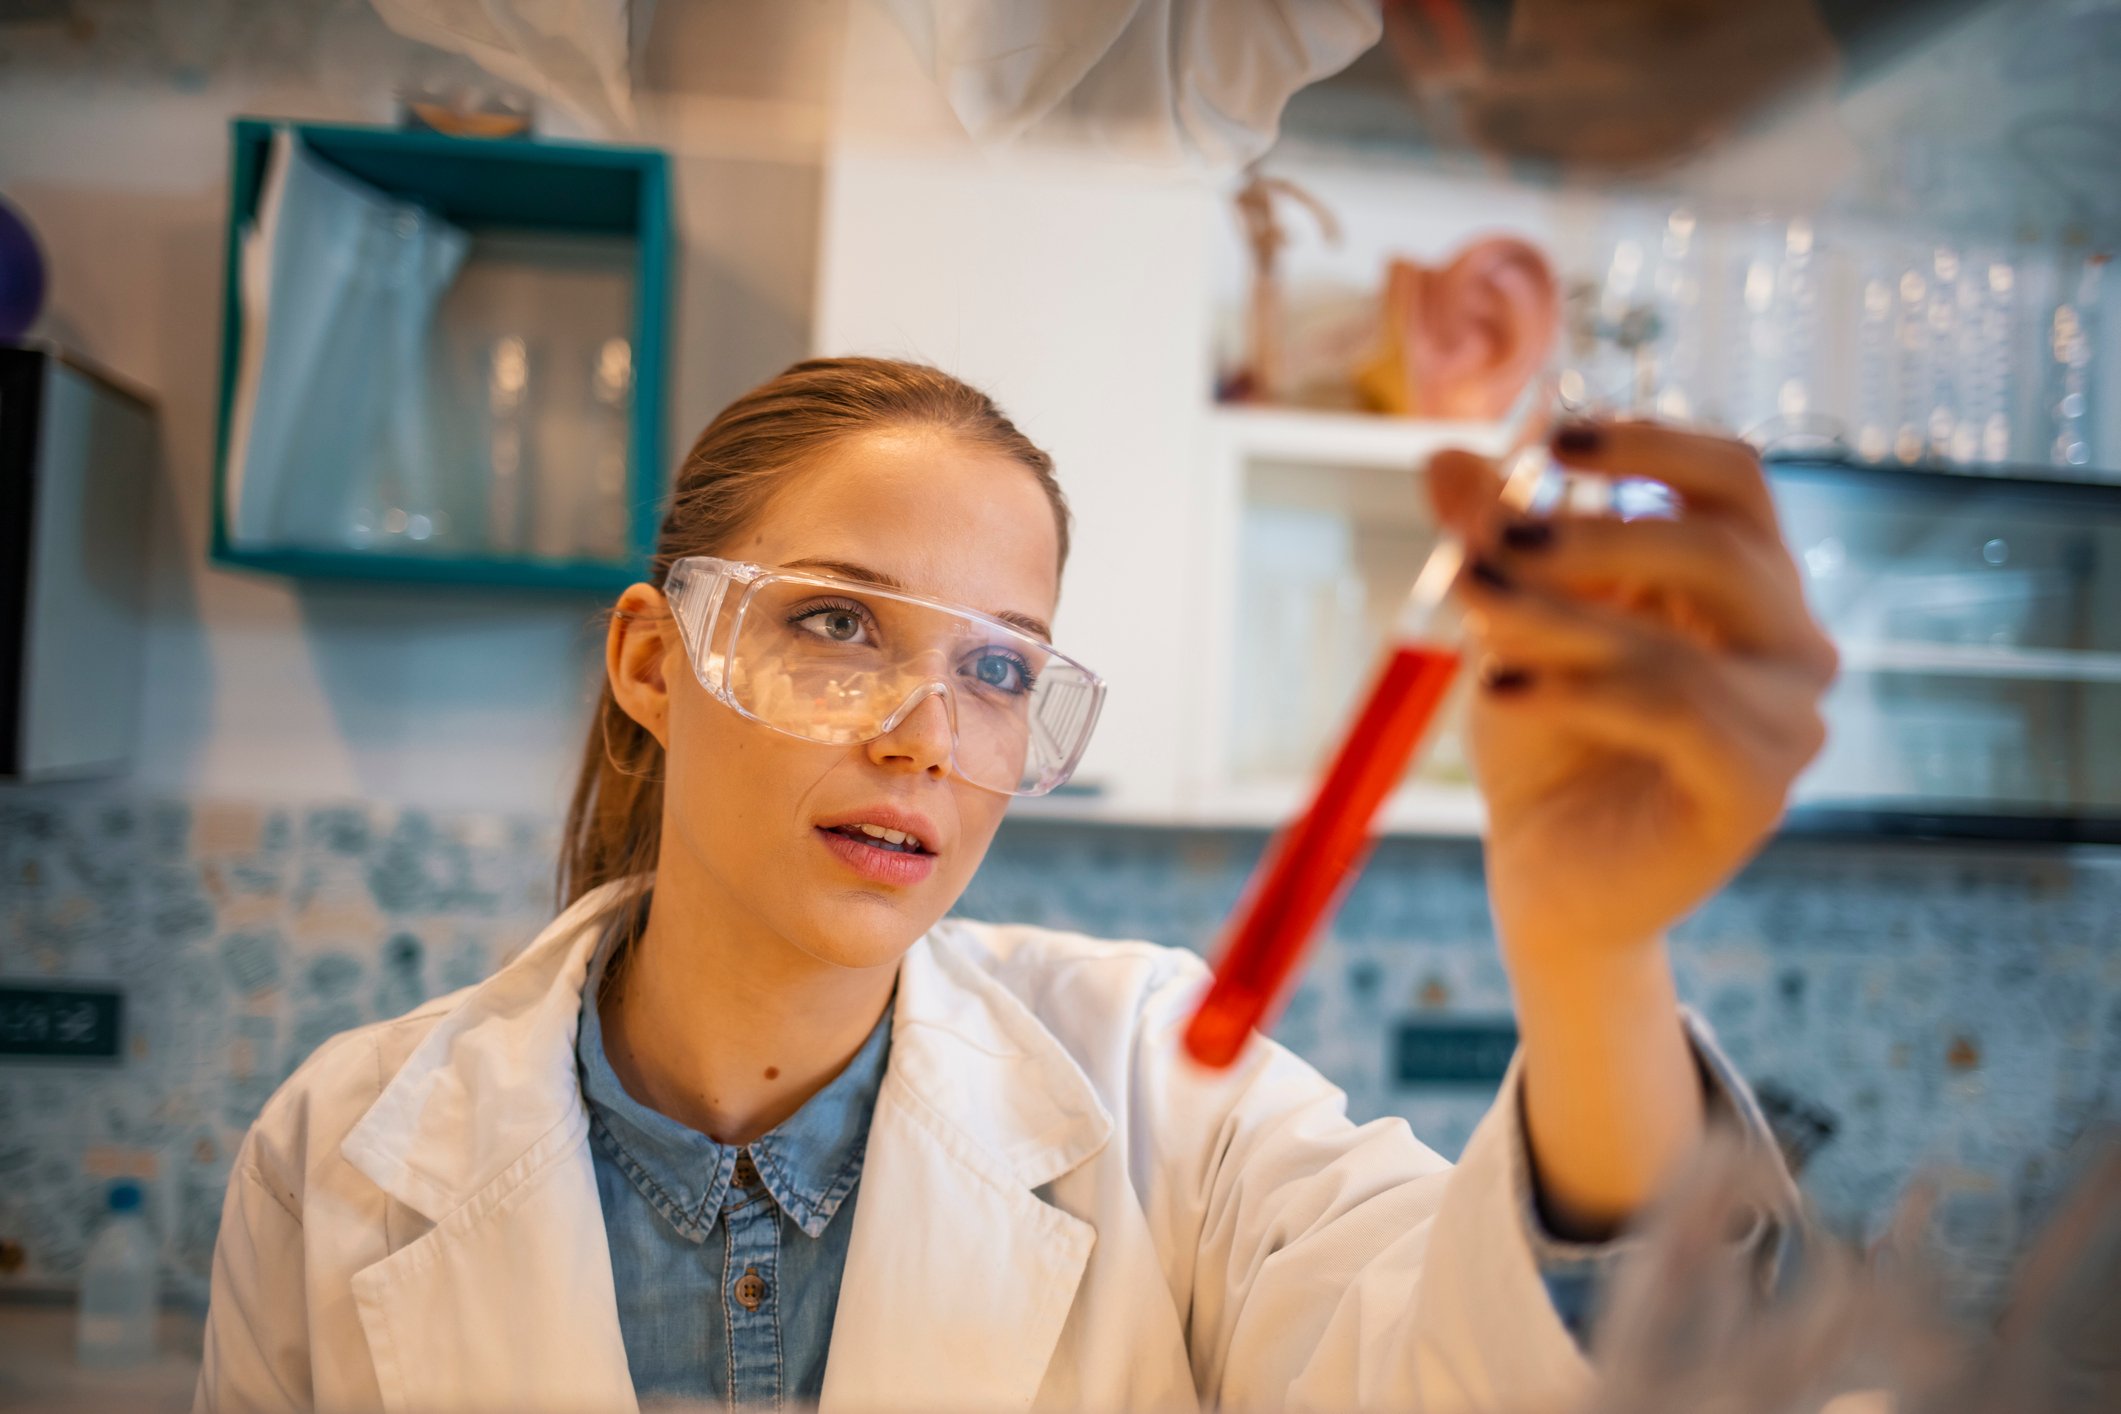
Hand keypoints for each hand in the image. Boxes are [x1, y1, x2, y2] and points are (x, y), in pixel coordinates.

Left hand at [1428, 420, 1838, 972]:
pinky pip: (1671, 714)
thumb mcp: (1508, 626)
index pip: (1735, 479)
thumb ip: (1492, 545)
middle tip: (1490, 543)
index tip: (1551, 438)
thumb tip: (1444, 460)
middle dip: (1593, 536)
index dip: (1652, 445)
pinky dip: (1574, 690)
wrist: (1547, 876)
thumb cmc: (1545, 742)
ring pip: (1680, 640)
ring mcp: (1786, 723)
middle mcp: (1789, 645)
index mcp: (1747, 585)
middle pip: (1720, 546)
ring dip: (1559, 617)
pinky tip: (1497, 689)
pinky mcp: (1755, 793)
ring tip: (1472, 611)